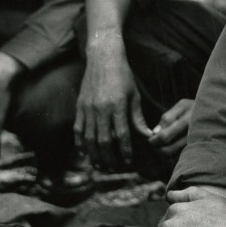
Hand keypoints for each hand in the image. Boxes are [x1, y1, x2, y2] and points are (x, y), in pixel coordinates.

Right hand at [77, 32, 149, 168]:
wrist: (103, 58)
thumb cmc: (123, 75)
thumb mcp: (134, 95)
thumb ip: (138, 117)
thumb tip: (147, 135)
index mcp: (117, 105)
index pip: (121, 135)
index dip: (125, 151)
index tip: (128, 162)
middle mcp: (101, 108)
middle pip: (103, 141)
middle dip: (108, 158)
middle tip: (113, 168)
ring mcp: (88, 108)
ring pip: (89, 138)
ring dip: (94, 155)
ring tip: (99, 165)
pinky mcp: (79, 106)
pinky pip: (78, 129)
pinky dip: (80, 143)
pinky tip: (84, 152)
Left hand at [148, 99, 193, 156]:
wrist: (215, 114)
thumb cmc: (194, 107)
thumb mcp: (182, 106)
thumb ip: (167, 117)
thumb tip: (155, 132)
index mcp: (187, 121)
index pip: (164, 136)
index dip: (154, 139)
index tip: (151, 138)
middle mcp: (193, 134)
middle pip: (169, 149)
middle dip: (158, 148)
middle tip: (154, 143)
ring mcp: (196, 144)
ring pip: (174, 156)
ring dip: (164, 152)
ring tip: (162, 145)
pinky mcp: (198, 149)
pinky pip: (181, 157)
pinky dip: (172, 155)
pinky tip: (171, 147)